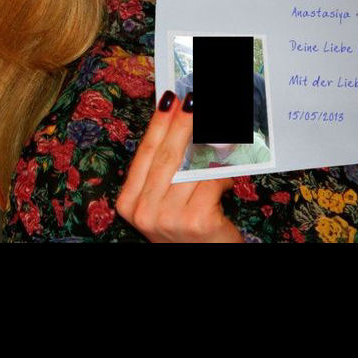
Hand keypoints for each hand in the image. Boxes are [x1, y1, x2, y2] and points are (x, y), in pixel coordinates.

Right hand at [115, 91, 242, 242]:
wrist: (205, 260)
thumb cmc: (185, 227)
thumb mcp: (165, 200)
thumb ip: (166, 169)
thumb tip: (180, 122)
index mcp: (129, 202)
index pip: (145, 152)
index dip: (159, 122)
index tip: (169, 97)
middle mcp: (144, 211)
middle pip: (168, 155)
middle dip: (183, 122)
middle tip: (194, 98)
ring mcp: (169, 218)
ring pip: (192, 167)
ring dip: (210, 149)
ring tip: (220, 136)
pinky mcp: (197, 220)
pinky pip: (213, 181)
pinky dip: (225, 176)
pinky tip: (228, 180)